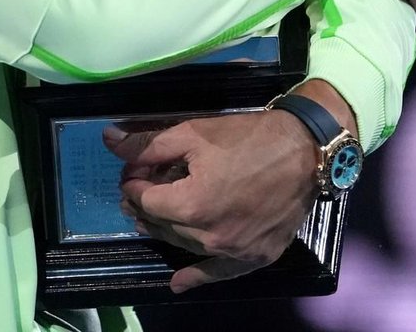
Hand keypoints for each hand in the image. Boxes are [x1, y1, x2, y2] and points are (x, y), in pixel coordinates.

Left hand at [104, 109, 320, 292]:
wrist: (307, 149)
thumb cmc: (250, 137)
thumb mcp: (195, 132)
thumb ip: (149, 143)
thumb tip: (108, 141)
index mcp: (190, 204)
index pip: (146, 200)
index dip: (135, 182)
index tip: (136, 170)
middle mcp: (208, 235)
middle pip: (163, 224)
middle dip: (148, 204)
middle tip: (143, 187)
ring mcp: (233, 250)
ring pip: (185, 244)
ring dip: (168, 228)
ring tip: (158, 215)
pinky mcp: (255, 257)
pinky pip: (218, 272)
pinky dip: (197, 276)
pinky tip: (179, 283)